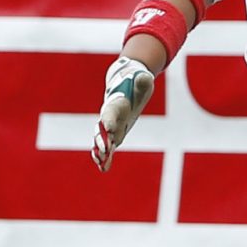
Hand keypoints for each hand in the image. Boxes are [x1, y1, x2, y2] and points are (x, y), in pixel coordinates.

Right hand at [91, 57, 154, 172]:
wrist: (126, 85)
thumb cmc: (135, 83)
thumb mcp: (142, 80)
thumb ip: (142, 81)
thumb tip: (145, 78)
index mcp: (115, 103)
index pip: (110, 112)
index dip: (109, 120)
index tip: (109, 128)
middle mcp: (109, 116)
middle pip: (102, 129)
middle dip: (102, 139)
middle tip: (104, 150)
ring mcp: (111, 126)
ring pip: (102, 140)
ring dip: (101, 151)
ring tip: (100, 162)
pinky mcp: (115, 134)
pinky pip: (108, 147)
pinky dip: (106, 157)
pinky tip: (104, 168)